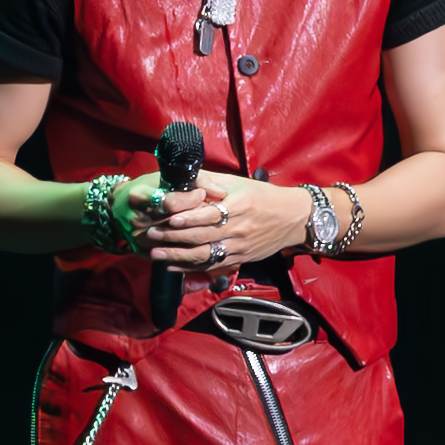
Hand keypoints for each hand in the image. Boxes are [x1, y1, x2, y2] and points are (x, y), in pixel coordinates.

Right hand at [111, 174, 207, 253]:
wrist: (119, 208)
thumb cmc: (147, 188)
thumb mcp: (165, 176)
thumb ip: (194, 179)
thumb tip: (220, 192)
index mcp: (139, 197)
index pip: (170, 203)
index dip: (190, 199)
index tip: (201, 194)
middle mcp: (136, 219)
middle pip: (174, 224)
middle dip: (197, 218)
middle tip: (211, 212)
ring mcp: (138, 238)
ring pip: (174, 242)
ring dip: (194, 237)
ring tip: (207, 228)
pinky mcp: (141, 252)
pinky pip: (169, 255)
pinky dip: (186, 251)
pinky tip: (200, 245)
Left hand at [143, 169, 309, 273]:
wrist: (294, 219)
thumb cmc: (264, 197)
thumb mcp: (239, 183)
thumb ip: (210, 180)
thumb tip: (182, 176)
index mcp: (239, 205)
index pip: (210, 213)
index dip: (188, 217)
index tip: (167, 218)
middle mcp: (239, 228)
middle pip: (202, 235)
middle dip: (173, 237)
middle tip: (150, 236)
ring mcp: (239, 246)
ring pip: (205, 254)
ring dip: (178, 256)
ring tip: (156, 255)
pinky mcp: (240, 259)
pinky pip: (212, 265)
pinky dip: (191, 268)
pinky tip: (173, 267)